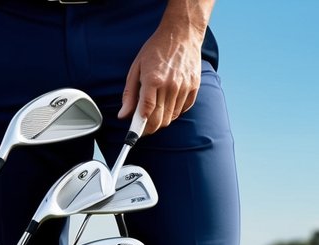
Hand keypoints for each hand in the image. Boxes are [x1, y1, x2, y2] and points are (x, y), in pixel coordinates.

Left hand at [118, 11, 205, 134]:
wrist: (181, 34)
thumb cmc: (156, 49)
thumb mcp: (136, 69)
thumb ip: (129, 94)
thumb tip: (123, 115)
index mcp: (153, 80)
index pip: (146, 113)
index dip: (139, 128)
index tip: (134, 135)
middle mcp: (171, 86)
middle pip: (159, 120)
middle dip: (149, 128)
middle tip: (142, 126)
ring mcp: (184, 87)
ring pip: (171, 117)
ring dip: (161, 120)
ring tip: (154, 112)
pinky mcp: (194, 87)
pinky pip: (183, 109)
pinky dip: (174, 112)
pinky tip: (167, 105)